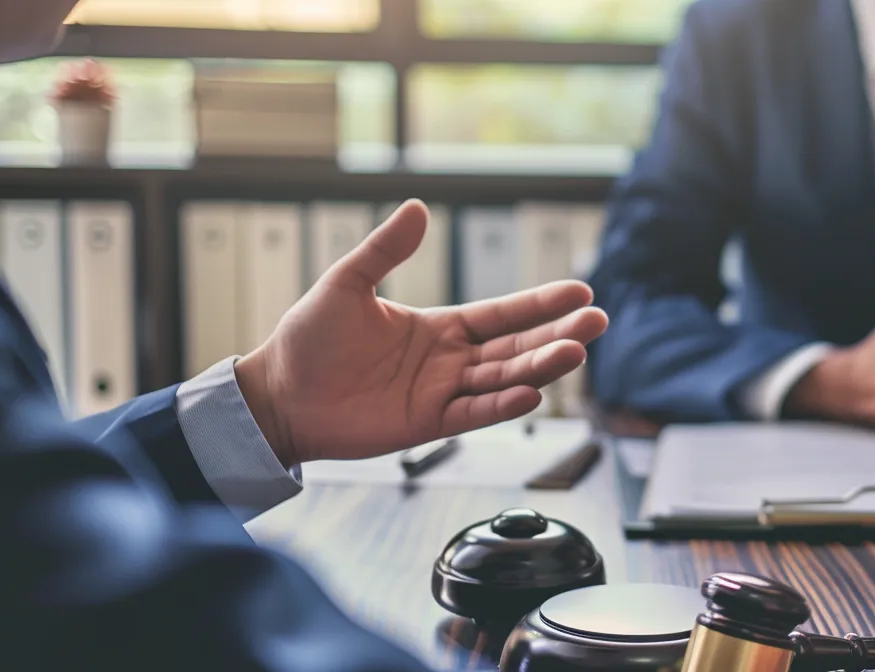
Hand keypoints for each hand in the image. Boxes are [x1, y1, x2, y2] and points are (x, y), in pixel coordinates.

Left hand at [234, 200, 609, 465]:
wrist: (277, 395)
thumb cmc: (307, 340)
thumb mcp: (346, 284)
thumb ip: (385, 250)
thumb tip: (419, 208)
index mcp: (440, 328)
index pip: (503, 313)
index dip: (541, 304)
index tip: (580, 292)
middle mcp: (450, 361)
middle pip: (516, 346)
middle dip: (558, 335)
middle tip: (597, 321)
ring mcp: (442, 394)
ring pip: (504, 380)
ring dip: (540, 367)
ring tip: (576, 353)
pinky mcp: (426, 425)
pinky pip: (473, 415)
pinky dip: (501, 405)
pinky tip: (531, 393)